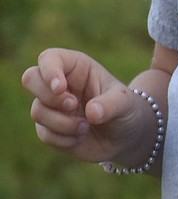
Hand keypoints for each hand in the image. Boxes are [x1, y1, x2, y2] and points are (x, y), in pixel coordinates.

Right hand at [22, 48, 142, 163]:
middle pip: (30, 79)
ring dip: (62, 123)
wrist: (125, 137)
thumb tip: (92, 113)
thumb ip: (110, 104)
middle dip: (49, 97)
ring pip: (37, 111)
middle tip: (73, 105)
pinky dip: (64, 139)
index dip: (49, 71)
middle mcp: (59, 84)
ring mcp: (52, 106)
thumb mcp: (125, 103)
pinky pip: (44, 134)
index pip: (49, 58)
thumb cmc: (125, 110)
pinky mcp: (49, 128)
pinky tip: (81, 137)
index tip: (61, 88)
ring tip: (86, 127)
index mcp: (75, 67)